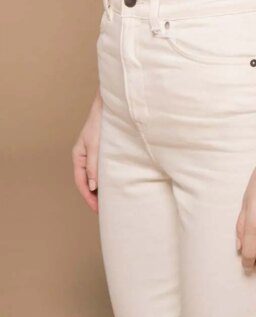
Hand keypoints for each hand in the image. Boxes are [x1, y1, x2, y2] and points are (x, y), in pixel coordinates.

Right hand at [72, 92, 102, 212]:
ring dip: (101, 189)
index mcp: (78, 156)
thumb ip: (94, 165)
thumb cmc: (101, 122)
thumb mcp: (96, 145)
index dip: (89, 197)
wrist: (111, 105)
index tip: (97, 210)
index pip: (81, 182)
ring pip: (95, 176)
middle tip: (105, 211)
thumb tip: (93, 187)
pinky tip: (115, 184)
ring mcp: (94, 154)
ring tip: (110, 202)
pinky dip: (107, 178)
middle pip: (87, 182)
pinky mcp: (104, 151)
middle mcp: (84, 157)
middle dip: (94, 197)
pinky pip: (103, 169)